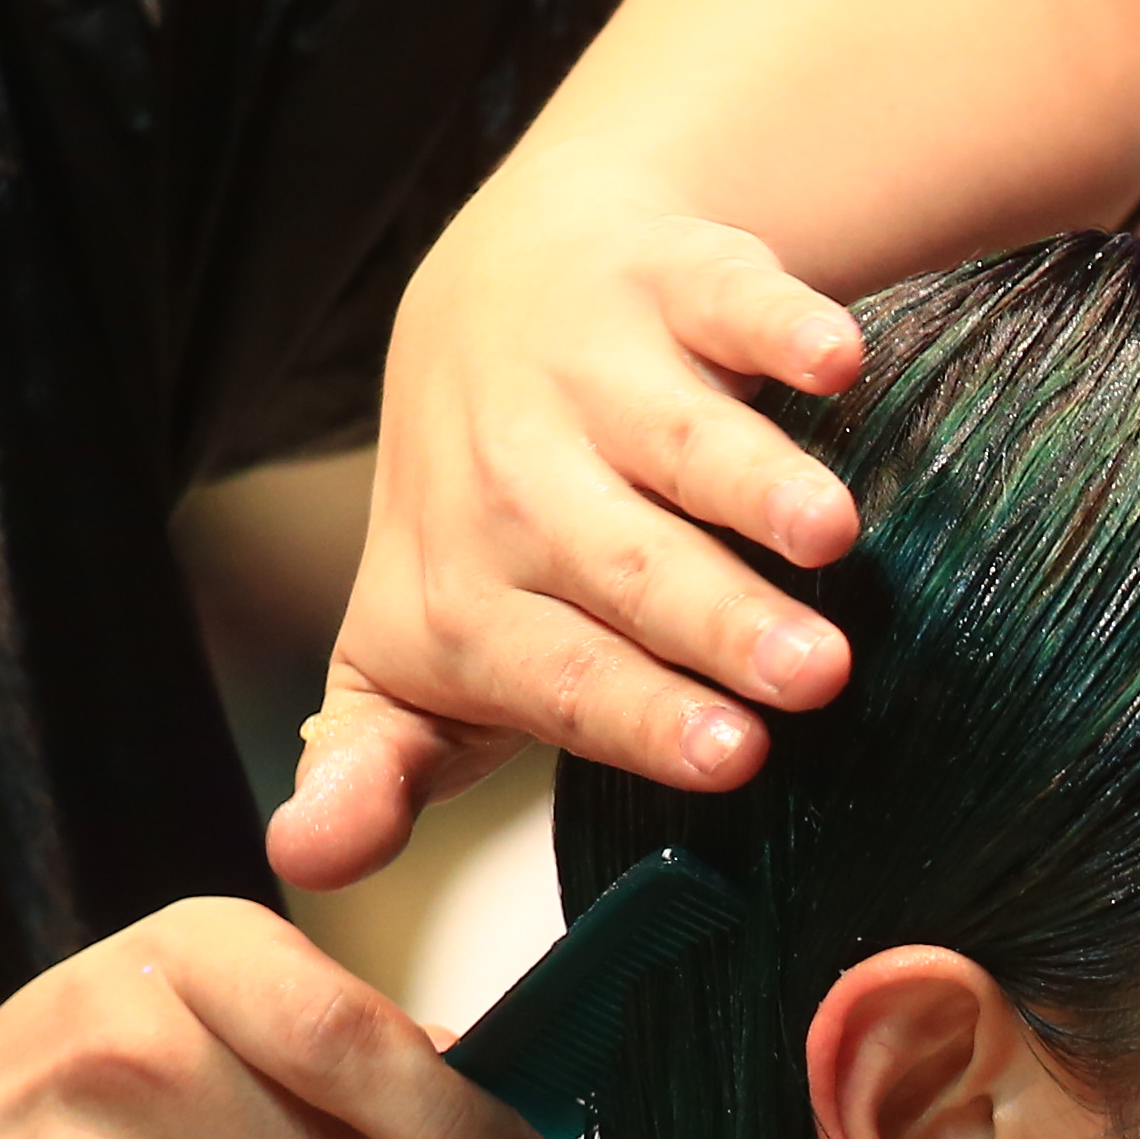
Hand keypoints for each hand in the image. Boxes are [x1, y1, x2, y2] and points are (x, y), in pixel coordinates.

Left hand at [271, 178, 871, 890]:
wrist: (495, 299)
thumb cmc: (486, 523)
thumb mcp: (411, 656)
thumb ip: (376, 769)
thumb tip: (304, 858)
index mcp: (466, 592)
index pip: (560, 671)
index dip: (643, 713)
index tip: (735, 758)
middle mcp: (520, 477)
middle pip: (630, 564)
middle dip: (721, 619)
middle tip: (816, 675)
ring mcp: (594, 372)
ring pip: (682, 437)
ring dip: (758, 482)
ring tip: (832, 535)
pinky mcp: (668, 280)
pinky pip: (729, 300)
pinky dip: (783, 323)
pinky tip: (835, 360)